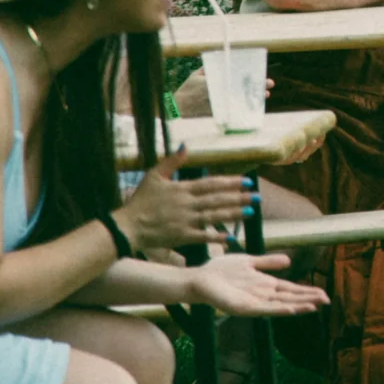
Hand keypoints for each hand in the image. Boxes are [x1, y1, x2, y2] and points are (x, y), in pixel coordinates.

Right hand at [116, 153, 254, 250]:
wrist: (127, 226)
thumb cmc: (140, 201)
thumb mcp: (153, 176)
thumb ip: (171, 162)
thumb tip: (186, 146)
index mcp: (182, 189)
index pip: (211, 184)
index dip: (230, 183)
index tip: (246, 182)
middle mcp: (187, 204)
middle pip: (217, 200)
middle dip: (239, 198)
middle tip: (256, 197)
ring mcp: (185, 221)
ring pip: (214, 216)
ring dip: (233, 214)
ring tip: (250, 213)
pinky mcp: (182, 236)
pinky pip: (202, 236)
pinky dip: (216, 237)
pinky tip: (230, 237)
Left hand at [187, 252, 327, 317]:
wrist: (199, 278)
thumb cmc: (220, 270)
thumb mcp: (249, 262)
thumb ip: (268, 262)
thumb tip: (289, 261)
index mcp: (264, 284)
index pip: (290, 289)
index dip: (306, 291)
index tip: (323, 293)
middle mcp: (262, 295)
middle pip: (290, 297)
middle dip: (308, 299)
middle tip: (327, 301)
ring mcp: (253, 302)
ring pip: (281, 305)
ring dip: (297, 306)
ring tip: (314, 307)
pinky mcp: (243, 307)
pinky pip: (264, 310)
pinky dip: (278, 310)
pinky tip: (290, 310)